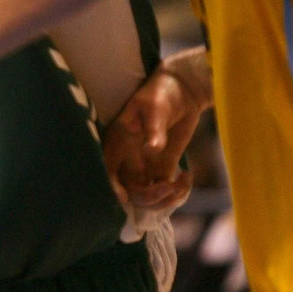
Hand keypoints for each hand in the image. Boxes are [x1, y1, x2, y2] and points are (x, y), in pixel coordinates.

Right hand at [102, 54, 208, 204]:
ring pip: (148, 197)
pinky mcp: (164, 167)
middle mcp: (129, 159)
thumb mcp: (154, 107)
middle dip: (148, 197)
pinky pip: (167, 190)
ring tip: (180, 185)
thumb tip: (151, 149)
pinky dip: (178, 192)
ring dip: (164, 200)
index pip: (107, 170)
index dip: (111, 187)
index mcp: (119, 144)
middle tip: (168, 186)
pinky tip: (186, 177)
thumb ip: (153, 129)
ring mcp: (147, 166)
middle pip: (130, 192)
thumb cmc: (160, 93)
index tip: (125, 197)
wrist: (183, 91)